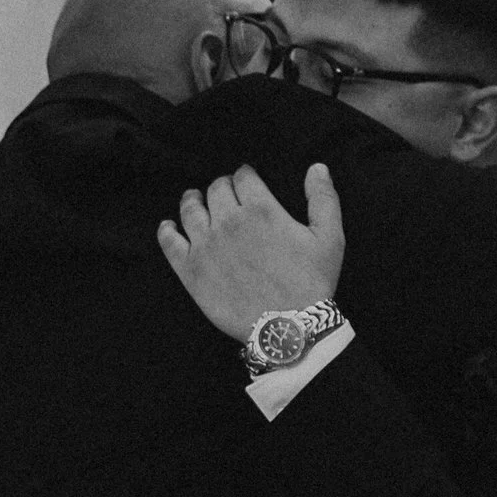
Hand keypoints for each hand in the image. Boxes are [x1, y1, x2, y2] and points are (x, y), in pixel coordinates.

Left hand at [158, 163, 344, 342]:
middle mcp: (229, 222)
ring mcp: (206, 246)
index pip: (243, 176)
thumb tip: (317, 167)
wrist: (288, 328)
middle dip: (222, 186)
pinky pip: (170, 242)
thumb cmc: (312, 283)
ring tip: (194, 199)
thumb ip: (323, 199)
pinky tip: (168, 226)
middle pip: (216, 189)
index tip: (246, 179)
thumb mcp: (330, 238)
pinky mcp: (191, 270)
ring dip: (192, 200)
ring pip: (190, 210)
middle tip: (226, 192)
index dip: (245, 175)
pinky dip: (167, 230)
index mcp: (261, 210)